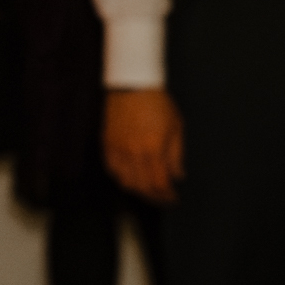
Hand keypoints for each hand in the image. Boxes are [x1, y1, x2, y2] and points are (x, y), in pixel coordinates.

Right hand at [103, 88, 183, 202]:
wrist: (132, 85)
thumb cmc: (158, 103)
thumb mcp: (176, 127)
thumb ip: (176, 155)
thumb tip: (177, 176)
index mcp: (154, 148)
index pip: (160, 183)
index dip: (167, 196)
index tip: (173, 198)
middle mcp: (134, 152)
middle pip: (143, 187)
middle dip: (154, 197)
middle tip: (163, 199)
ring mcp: (118, 149)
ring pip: (125, 182)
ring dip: (138, 190)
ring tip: (148, 190)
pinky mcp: (107, 143)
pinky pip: (112, 169)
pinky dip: (121, 178)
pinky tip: (130, 177)